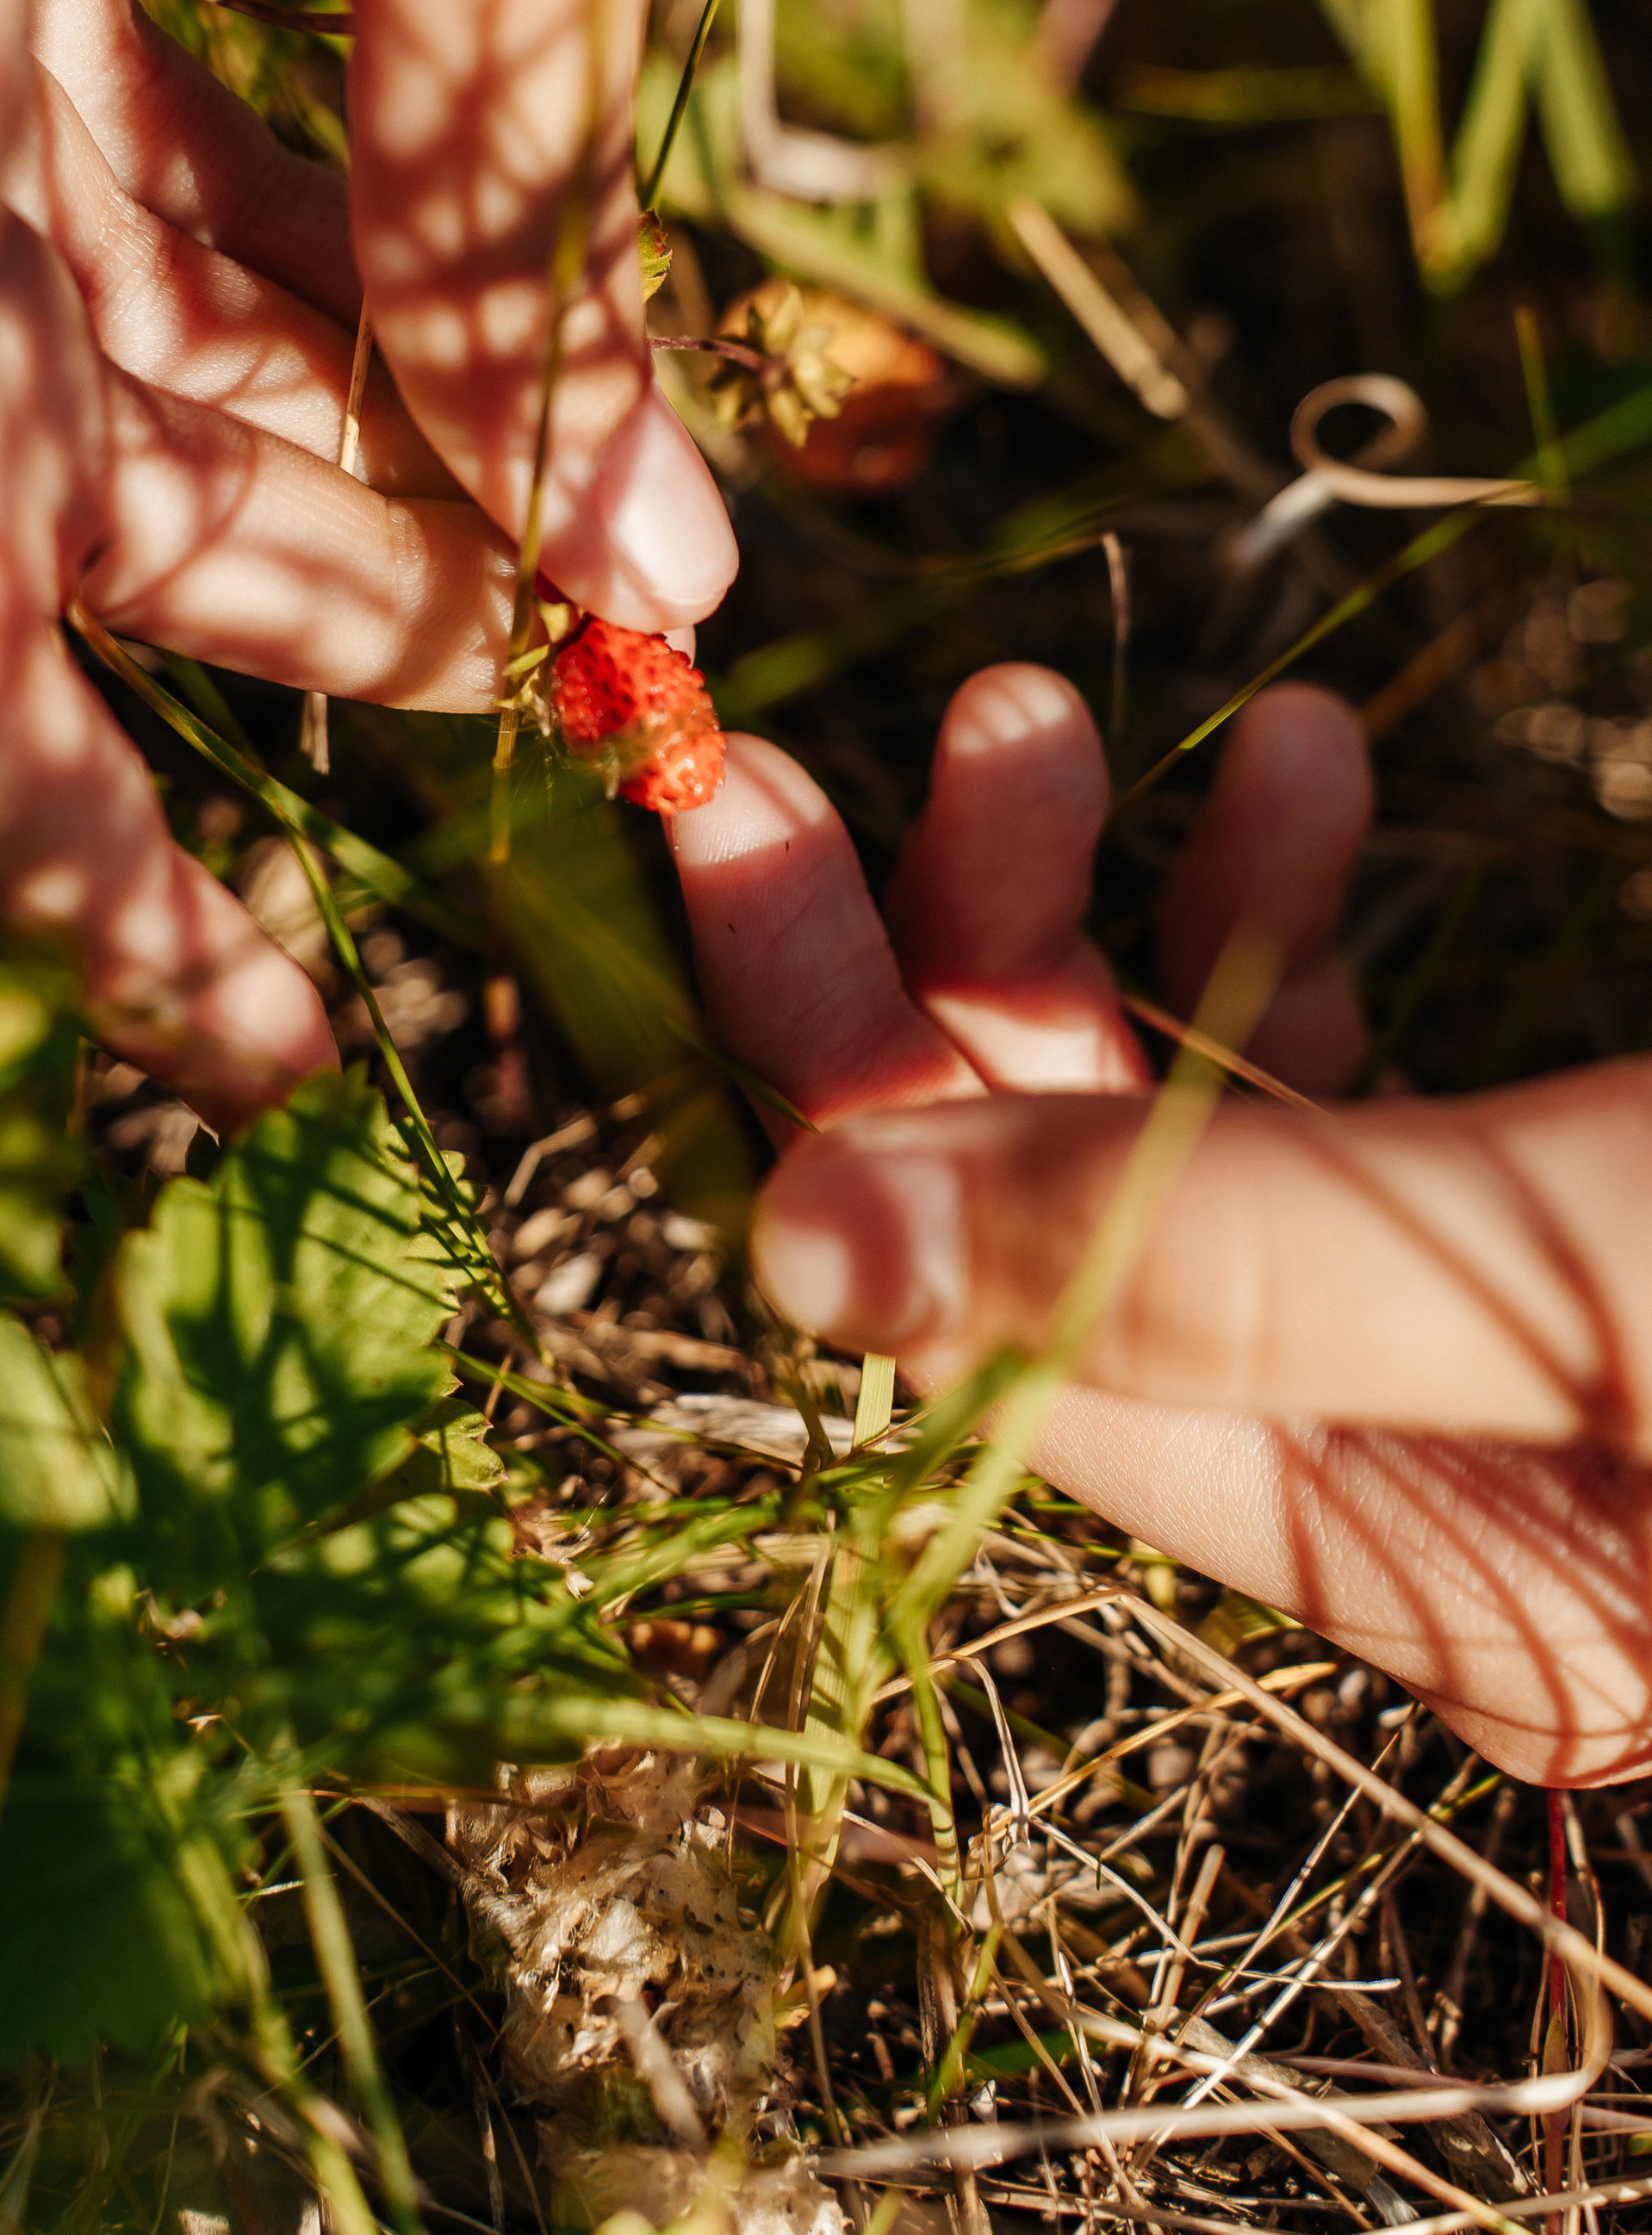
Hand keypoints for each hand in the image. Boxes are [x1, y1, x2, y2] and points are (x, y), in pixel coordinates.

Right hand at [0, 0, 736, 1118]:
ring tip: (613, 492)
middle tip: (620, 646)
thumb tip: (587, 565)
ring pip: (30, 301)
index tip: (269, 1061)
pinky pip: (36, 119)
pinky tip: (466, 290)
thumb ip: (507, 246)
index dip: (93, 870)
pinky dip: (250, 225)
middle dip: (310, 584)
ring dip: (314, 413)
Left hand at [668, 673, 1651, 1784]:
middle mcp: (1407, 1478)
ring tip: (1025, 711)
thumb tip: (798, 1245)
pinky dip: (1290, 909)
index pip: (1002, 1334)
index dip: (842, 1078)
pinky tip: (1302, 757)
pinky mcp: (1534, 1208)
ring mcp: (1465, 1344)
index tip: (716, 849)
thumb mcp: (1566, 1270)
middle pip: (1062, 1207)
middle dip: (930, 957)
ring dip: (1104, 898)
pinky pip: (1340, 1065)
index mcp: (1403, 1571)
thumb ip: (1211, 1262)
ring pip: (1182, 1102)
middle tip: (771, 759)